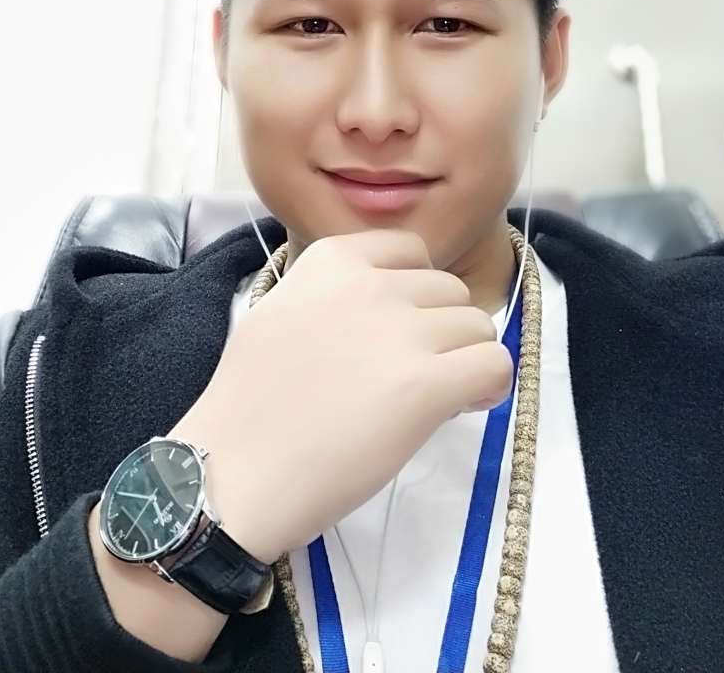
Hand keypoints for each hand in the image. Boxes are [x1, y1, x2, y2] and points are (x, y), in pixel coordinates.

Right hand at [167, 229, 512, 564]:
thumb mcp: (283, 312)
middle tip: (411, 376)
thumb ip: (338, 294)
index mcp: (332, 259)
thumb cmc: (249, 405)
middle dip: (440, 331)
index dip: (415, 294)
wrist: (229, 474)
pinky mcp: (426, 385)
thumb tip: (396, 306)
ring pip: (477, 326)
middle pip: (449, 291)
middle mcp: (371, 284)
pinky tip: (463, 407)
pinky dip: (488, 386)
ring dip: (464, 360)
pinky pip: (494, 364)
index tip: (401, 332)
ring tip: (432, 398)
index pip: (411, 251)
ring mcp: (401, 331)